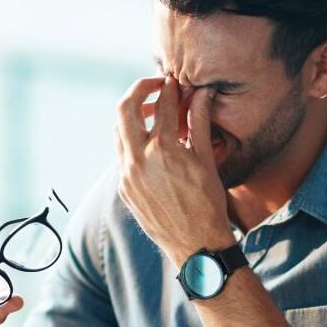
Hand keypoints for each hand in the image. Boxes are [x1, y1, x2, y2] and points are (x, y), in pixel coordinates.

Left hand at [114, 76, 235, 267]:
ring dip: (131, 117)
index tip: (173, 81)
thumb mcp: (206, 160)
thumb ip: (199, 123)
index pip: (162, 105)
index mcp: (163, 149)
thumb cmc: (208, 203)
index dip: (169, 88)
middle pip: (125, 109)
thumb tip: (202, 93)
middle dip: (138, 91)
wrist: (196, 245)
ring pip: (118, 132)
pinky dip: (132, 142)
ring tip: (150, 114)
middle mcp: (138, 159)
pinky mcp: (123, 189)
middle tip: (154, 86)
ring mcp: (127, 175)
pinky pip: (121, 156)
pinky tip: (148, 144)